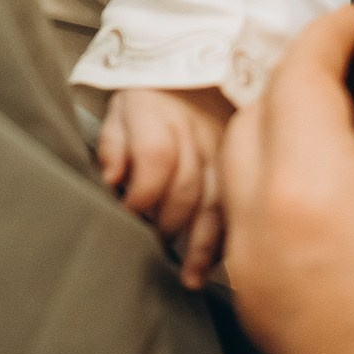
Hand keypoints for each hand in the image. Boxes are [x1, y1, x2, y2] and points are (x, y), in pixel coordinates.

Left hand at [98, 86, 234, 289]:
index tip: (128, 215)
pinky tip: (216, 263)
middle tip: (151, 248)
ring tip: (189, 278)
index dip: (142, 193)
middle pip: (187, 186)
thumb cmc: (146, 103)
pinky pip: (238, 206)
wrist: (192, 75)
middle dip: (168, 224)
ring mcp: (223, 149)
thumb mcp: (120, 111)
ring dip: (202, 244)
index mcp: (158, 113)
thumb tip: (111, 180)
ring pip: (218, 201)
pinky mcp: (242, 164)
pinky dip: (227, 237)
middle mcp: (196, 132)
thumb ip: (113, 145)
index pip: (157, 156)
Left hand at [222, 8, 353, 353]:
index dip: (324, 37)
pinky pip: (254, 230)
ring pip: (246, 177)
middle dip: (299, 83)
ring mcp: (255, 281)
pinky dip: (285, 195)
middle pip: (255, 122)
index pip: (294, 79)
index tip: (351, 24)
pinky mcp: (266, 318)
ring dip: (288, 140)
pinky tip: (351, 204)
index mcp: (306, 191)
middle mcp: (259, 233)